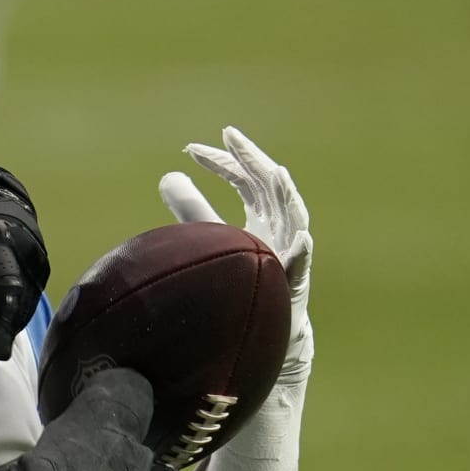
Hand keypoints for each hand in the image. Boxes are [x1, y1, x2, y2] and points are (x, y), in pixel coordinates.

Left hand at [159, 127, 313, 381]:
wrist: (257, 334)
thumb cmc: (237, 284)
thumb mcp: (210, 238)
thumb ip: (192, 208)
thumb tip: (168, 175)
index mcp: (261, 220)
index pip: (246, 182)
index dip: (223, 163)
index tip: (193, 150)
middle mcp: (278, 232)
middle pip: (269, 188)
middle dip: (250, 161)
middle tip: (228, 136)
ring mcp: (289, 256)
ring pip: (294, 220)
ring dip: (286, 197)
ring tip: (274, 173)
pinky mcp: (292, 286)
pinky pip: (300, 269)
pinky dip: (301, 254)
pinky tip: (302, 239)